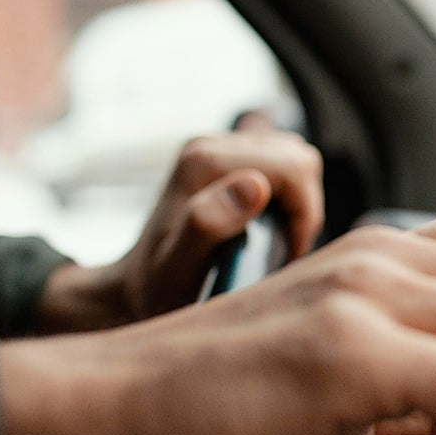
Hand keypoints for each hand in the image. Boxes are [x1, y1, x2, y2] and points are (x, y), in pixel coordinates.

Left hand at [37, 130, 323, 331]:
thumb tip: (254, 185)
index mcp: (204, 162)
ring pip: (294, 159)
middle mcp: (209, 145)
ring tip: (273, 241)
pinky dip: (287, 198)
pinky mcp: (226, 159)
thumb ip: (209, 222)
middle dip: (303, 208)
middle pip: (298, 158)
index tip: (283, 253)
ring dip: (297, 203)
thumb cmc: (157, 288)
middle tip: (280, 249)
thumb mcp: (180, 266)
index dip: (304, 214)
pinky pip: (281, 165)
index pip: (293, 168)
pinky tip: (265, 227)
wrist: (132, 289)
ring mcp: (217, 148)